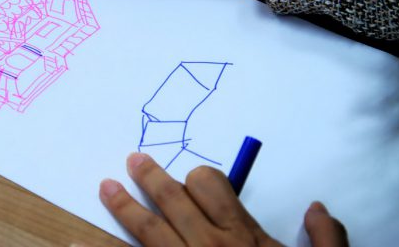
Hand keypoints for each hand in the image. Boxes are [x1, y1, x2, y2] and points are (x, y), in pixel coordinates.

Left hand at [99, 153, 348, 246]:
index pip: (211, 185)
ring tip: (105, 187)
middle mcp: (207, 245)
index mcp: (242, 237)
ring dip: (123, 206)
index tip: (193, 179)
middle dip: (151, 177)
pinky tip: (72, 245)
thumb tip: (317, 208)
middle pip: (172, 198)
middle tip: (133, 160)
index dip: (200, 177)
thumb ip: (326, 239)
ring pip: (146, 228)